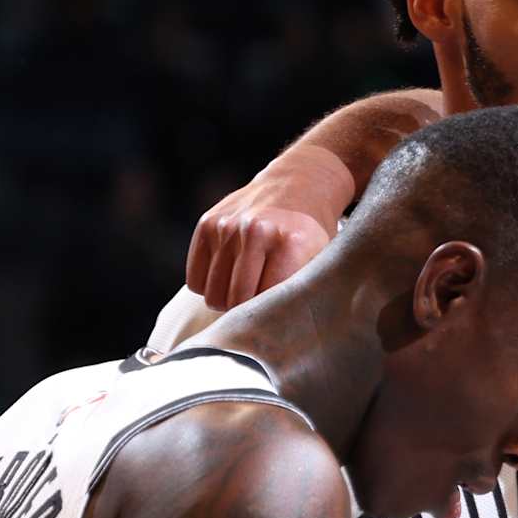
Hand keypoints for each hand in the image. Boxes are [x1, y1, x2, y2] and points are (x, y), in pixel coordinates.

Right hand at [185, 149, 348, 309]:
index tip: (276, 322)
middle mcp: (255, 231)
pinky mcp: (207, 223)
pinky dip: (209, 287)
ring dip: (226, 302)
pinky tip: (228, 279)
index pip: (266, 303)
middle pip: (235, 301)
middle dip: (246, 313)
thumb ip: (302, 293)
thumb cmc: (312, 233)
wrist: (299, 183)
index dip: (270, 318)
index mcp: (290, 243)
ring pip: (212, 293)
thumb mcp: (322, 260)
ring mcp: (227, 226)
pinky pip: (195, 279)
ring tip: (245, 294)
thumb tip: (280, 335)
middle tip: (260, 309)